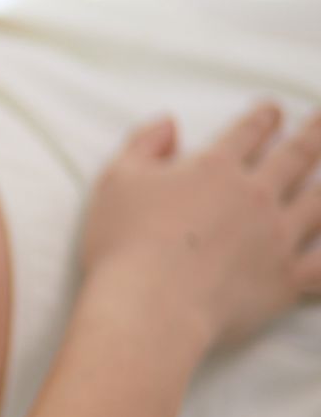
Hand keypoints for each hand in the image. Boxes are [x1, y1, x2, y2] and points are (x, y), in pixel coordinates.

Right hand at [82, 104, 320, 350]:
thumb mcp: (115, 181)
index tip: (273, 109)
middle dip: (314, 134)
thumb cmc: (124, 244)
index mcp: (215, 168)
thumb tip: (168, 123)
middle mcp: (256, 195)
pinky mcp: (287, 278)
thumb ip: (143, 144)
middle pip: (297, 156)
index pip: (248, 132)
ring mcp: (278, 236)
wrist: (150, 306)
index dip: (263, 118)